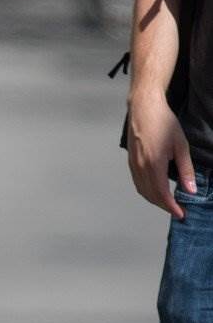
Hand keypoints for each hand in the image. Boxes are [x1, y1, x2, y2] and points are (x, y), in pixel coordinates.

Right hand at [128, 91, 194, 219]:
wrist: (143, 108)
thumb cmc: (164, 123)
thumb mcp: (181, 146)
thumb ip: (186, 170)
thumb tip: (191, 190)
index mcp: (154, 164)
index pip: (162, 194)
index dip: (172, 207)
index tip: (181, 214)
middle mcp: (141, 167)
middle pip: (151, 195)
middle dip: (164, 206)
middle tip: (178, 210)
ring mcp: (133, 165)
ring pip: (143, 191)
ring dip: (155, 200)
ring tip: (168, 203)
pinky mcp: (130, 162)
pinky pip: (138, 183)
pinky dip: (147, 191)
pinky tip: (155, 190)